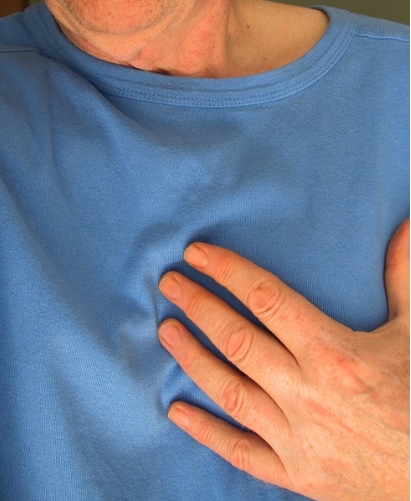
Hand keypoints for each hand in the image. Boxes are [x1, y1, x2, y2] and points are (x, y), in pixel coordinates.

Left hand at [158, 220, 409, 500]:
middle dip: (199, 306)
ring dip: (192, 358)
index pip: (266, 298)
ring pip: (229, 390)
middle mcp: (307, 392)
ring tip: (166, 331)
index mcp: (334, 353)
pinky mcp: (294, 473)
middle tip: (170, 284)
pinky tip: (176, 410)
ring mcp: (296, 436)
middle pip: (237, 339)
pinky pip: (240, 451)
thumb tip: (404, 228)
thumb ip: (403, 278)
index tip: (197, 254)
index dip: (228, 270)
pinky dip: (205, 431)